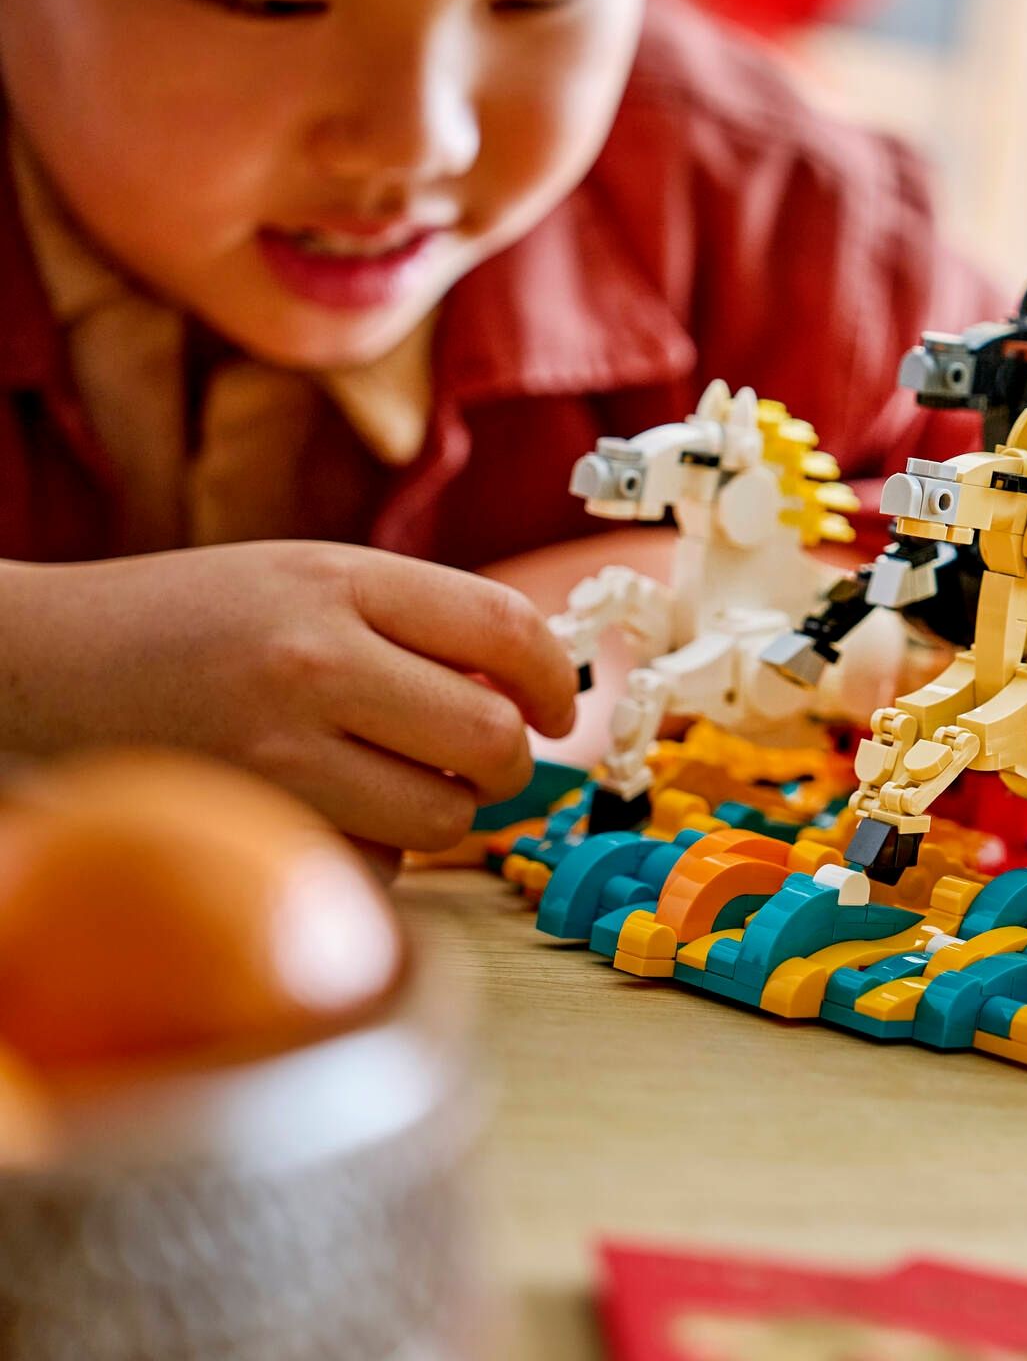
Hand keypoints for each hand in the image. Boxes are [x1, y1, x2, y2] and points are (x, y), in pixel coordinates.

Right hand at [0, 543, 577, 857]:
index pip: (506, 629)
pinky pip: (372, 867)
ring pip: (442, 818)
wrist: (35, 665)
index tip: (556, 708)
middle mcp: (313, 661)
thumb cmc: (189, 623)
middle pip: (491, 737)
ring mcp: (276, 751)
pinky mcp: (248, 827)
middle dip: (507, 762)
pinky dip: (373, 857)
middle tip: (481, 762)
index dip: (556, 678)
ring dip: (443, 815)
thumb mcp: (306, 578)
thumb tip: (532, 691)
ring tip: (396, 784)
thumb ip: (417, 622)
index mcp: (340, 581)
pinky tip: (327, 815)